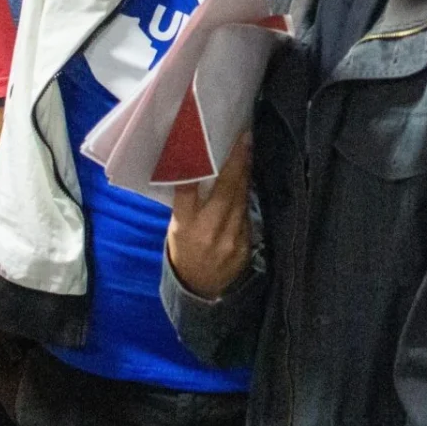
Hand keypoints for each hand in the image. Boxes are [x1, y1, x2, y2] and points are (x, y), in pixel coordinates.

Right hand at [165, 134, 253, 298]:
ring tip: (248, 149)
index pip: (188, 192)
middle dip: (236, 161)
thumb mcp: (176, 228)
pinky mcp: (245, 243)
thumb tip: (199, 167)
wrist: (202, 288)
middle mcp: (207, 232)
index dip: (197, 166)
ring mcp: (230, 239)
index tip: (204, 144)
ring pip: (241, 198)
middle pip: (225, 190)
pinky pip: (247, 212)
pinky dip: (248, 193)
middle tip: (243, 138)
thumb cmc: (185, 250)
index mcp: (183, 227)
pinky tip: (249, 177)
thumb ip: (188, 203)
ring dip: (246, 172)